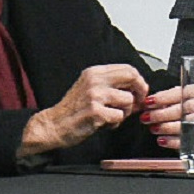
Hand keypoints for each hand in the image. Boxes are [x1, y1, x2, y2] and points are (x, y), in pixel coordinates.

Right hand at [17, 64, 150, 157]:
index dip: (139, 81)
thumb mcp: (91, 88)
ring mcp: (95, 95)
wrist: (53, 125)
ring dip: (124, 112)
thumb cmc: (74, 109)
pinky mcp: (95, 112)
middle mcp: (95, 80)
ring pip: (128, 100)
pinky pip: (119, 117)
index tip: (140, 93)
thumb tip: (140, 90)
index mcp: (95, 72)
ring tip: (112, 116)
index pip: (128, 68)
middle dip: (140, 93)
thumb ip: (112, 85)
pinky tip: (104, 124)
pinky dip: (115, 123)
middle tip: (136, 105)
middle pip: (132, 78)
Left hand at [137, 83, 193, 150]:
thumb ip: (162, 100)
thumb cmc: (179, 107)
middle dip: (161, 114)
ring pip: (185, 125)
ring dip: (166, 127)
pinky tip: (161, 140)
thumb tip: (146, 103)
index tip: (148, 102)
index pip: (179, 93)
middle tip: (146, 117)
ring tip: (153, 128)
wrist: (193, 122)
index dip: (162, 98)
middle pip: (182, 110)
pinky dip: (172, 141)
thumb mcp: (172, 99)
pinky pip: (186, 140)